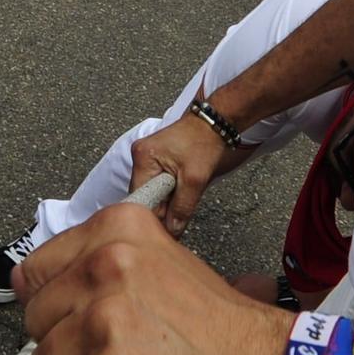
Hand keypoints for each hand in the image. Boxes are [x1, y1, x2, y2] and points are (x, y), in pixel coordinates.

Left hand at [19, 204, 290, 354]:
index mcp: (117, 230)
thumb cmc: (224, 334)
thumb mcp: (164, 267)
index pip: (34, 271)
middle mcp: (107, 265)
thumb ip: (105, 269)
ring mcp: (106, 319)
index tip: (74, 327)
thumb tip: (36, 288)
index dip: (50, 308)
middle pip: (33, 319)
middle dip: (63, 349)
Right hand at [129, 112, 227, 237]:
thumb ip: (182, 207)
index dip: (153, 214)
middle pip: (143, 195)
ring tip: (183, 194)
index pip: (139, 197)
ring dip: (165, 199)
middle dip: (161, 207)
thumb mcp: (196, 179)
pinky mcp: (154, 159)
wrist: (214, 123)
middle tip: (179, 213)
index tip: (167, 226)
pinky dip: (167, 191)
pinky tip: (179, 189)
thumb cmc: (205, 142)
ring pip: (150, 191)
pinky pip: (155, 183)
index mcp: (144, 157)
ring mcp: (145, 157)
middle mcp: (139, 156)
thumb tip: (172, 230)